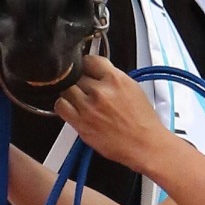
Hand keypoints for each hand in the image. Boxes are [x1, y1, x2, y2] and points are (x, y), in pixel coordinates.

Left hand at [55, 56, 166, 173]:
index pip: (90, 60)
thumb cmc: (142, 120)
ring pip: (66, 89)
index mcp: (116, 79)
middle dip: (82, 81)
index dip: (87, 65)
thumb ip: (112, 77)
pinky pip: (61, 106)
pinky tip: (72, 108)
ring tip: (79, 99)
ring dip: (72, 93)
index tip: (86, 69)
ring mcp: (89, 107)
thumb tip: (98, 72)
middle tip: (87, 89)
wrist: (144, 143)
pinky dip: (63, 105)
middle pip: (77, 75)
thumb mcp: (133, 88)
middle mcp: (101, 91)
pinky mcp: (80, 123)